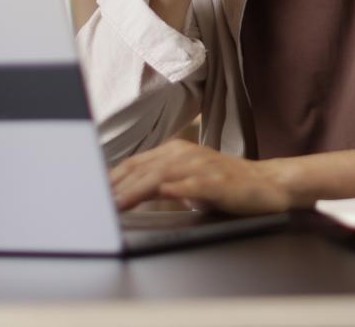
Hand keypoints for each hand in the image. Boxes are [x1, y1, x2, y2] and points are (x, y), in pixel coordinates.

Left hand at [109, 139, 291, 214]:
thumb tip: (124, 195)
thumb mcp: (187, 181)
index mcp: (174, 152)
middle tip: (93, 203)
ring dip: (136, 190)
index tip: (87, 192)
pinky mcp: (218, 181)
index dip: (109, 179)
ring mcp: (201, 166)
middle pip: (141, 169)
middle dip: (115, 187)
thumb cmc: (226, 186)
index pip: (132, 164)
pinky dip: (174, 189)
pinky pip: (192, 185)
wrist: (268, 184)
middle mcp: (185, 154)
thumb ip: (159, 183)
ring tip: (115, 203)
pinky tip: (160, 193)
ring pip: (161, 175)